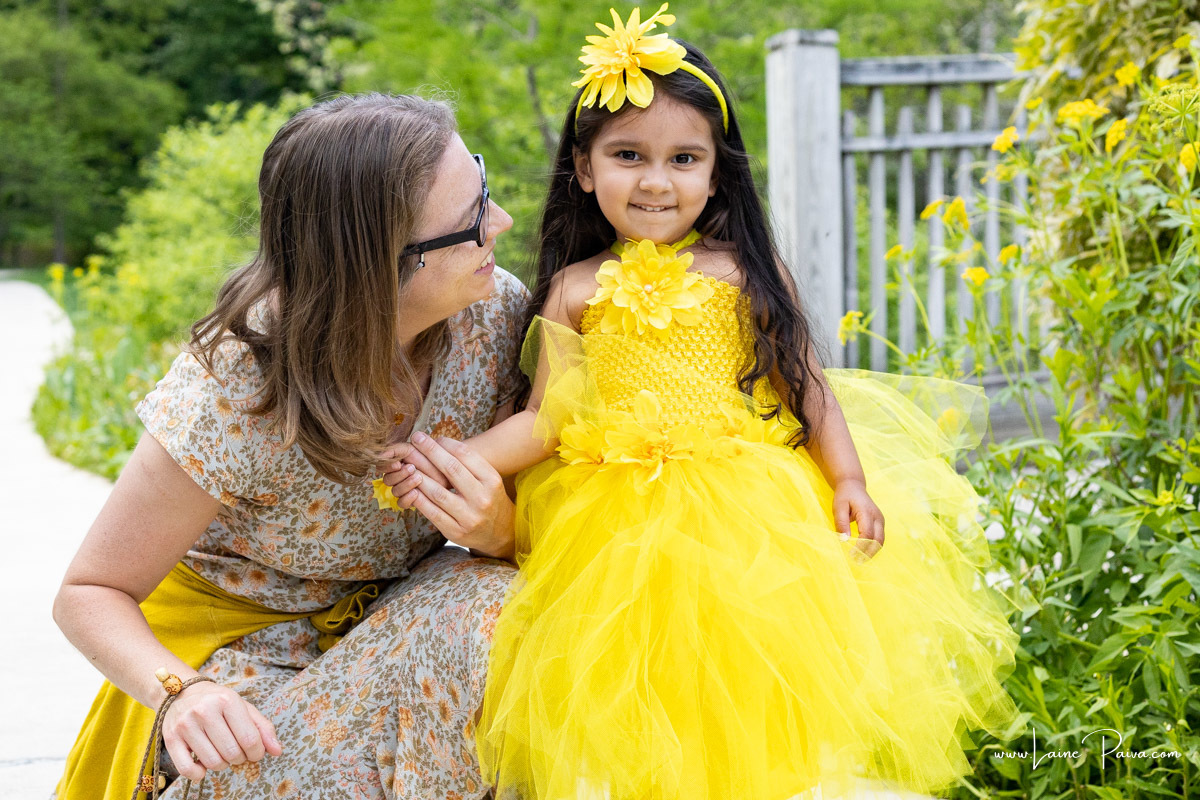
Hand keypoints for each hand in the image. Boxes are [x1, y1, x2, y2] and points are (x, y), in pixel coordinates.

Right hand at [161, 680, 281, 781]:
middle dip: (240, 758)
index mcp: (227, 700)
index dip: (257, 752)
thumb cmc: (219, 703)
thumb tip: (278, 751)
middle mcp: (204, 711)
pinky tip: (204, 765)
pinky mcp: (171, 739)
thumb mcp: (243, 708)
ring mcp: (186, 725)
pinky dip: (199, 774)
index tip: (255, 752)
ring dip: (222, 765)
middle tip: (237, 752)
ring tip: (222, 754)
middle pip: (232, 753)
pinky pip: (187, 770)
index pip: (249, 738)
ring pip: (213, 763)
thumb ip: (263, 728)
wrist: (183, 693)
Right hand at [381, 442, 449, 503]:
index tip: (397, 462)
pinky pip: (402, 503)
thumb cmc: (443, 455)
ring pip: (395, 491)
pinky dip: (407, 498)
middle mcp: (401, 475)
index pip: (383, 464)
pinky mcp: (415, 500)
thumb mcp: (426, 448)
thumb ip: (406, 448)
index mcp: (400, 460)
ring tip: (418, 478)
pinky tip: (416, 493)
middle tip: (411, 468)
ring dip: (404, 484)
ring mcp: (407, 488)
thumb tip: (391, 447)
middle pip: (387, 479)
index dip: (386, 465)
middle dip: (397, 474)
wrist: (458, 470)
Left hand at [388, 432, 515, 560]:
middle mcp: (482, 498)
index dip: (446, 444)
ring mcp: (469, 517)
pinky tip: (411, 488)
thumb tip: (439, 443)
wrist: (502, 532)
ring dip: (420, 475)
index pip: (466, 455)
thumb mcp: (489, 479)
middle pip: (451, 469)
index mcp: (492, 480)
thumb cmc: (490, 499)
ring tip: (408, 463)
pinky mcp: (456, 532)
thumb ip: (469, 465)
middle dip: (431, 451)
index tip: (432, 437)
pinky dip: (419, 499)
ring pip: (438, 492)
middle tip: (416, 438)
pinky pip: (433, 513)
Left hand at [833, 479, 884, 559]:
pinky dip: (873, 547)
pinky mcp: (880, 523)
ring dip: (872, 552)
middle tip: (857, 562)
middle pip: (878, 540)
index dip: (860, 547)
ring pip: (880, 541)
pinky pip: (879, 538)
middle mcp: (877, 517)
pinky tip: (864, 553)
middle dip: (868, 553)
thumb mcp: (838, 507)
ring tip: (860, 560)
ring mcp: (881, 520)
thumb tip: (844, 540)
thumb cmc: (845, 496)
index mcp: (867, 512)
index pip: (867, 534)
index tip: (851, 555)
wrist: (853, 486)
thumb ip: (841, 523)